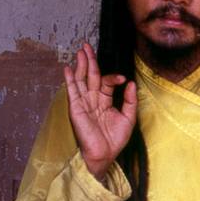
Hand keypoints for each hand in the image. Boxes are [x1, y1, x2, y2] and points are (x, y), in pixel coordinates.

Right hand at [62, 42, 136, 181]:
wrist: (105, 154)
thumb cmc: (115, 139)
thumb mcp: (128, 117)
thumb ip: (129, 100)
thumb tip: (130, 83)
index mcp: (104, 101)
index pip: (106, 82)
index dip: (113, 77)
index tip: (122, 79)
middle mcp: (92, 100)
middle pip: (90, 76)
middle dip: (90, 60)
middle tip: (87, 46)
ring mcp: (83, 103)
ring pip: (81, 80)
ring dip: (81, 65)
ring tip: (81, 51)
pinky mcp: (76, 109)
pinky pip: (72, 92)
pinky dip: (70, 80)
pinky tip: (69, 69)